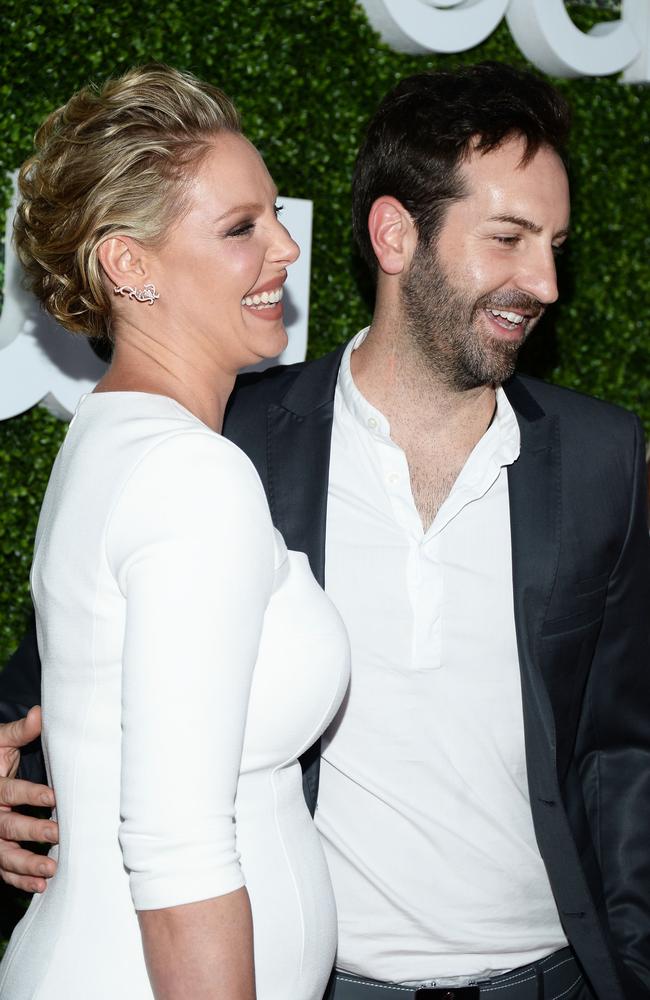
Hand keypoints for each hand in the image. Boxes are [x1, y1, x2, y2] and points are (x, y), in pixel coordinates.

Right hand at [0, 707, 57, 892]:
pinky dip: (20, 879)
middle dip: (32, 831)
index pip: (10, 791)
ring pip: (4, 854)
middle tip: (58, 834)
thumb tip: (41, 713)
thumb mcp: (2, 741)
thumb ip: (21, 731)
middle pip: (8, 826)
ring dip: (27, 863)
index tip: (53, 797)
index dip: (30, 794)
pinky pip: (4, 869)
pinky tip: (41, 886)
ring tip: (50, 870)